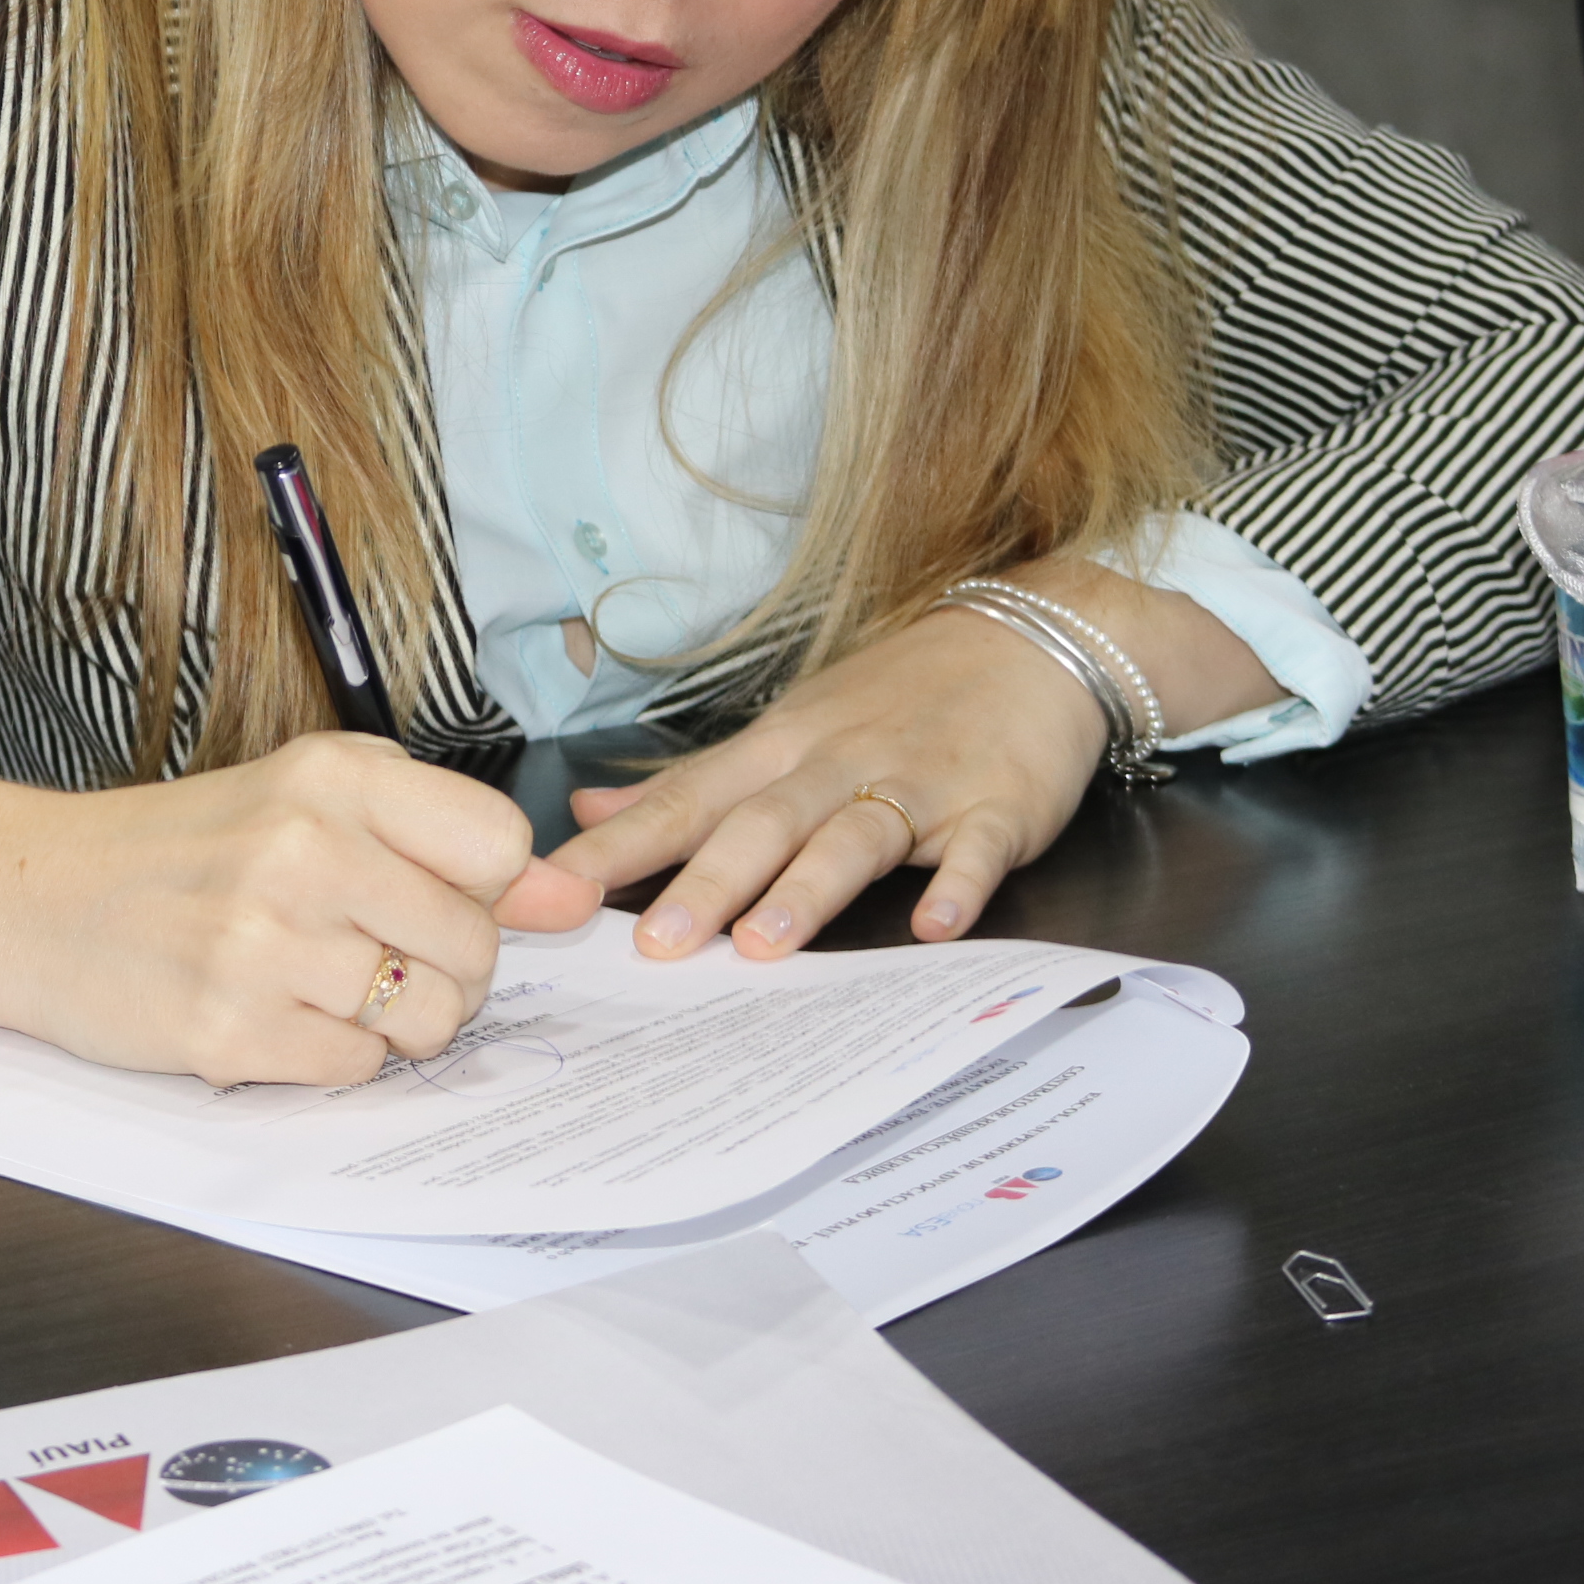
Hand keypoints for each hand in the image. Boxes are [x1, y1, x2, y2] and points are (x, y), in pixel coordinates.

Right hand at [0, 732, 602, 1087]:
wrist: (32, 897)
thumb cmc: (186, 849)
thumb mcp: (310, 801)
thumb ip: (440, 838)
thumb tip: (569, 897)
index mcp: (332, 778)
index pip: (499, 846)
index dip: (484, 887)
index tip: (435, 893)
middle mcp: (303, 851)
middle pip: (475, 947)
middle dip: (446, 969)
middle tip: (373, 952)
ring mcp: (262, 945)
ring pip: (428, 1020)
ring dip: (395, 1022)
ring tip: (324, 987)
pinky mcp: (227, 1030)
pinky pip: (356, 1070)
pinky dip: (334, 1059)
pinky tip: (281, 1019)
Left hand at [549, 606, 1108, 959]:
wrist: (1030, 638)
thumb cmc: (896, 695)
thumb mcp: (784, 727)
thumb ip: (688, 784)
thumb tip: (587, 812)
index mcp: (779, 750)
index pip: (683, 801)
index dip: (616, 847)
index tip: (553, 891)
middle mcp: (837, 764)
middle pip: (761, 824)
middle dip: (706, 882)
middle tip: (654, 945)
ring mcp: (918, 784)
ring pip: (852, 837)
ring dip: (807, 889)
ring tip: (763, 943)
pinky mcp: (996, 806)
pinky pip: (975, 850)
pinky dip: (957, 887)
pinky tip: (934, 927)